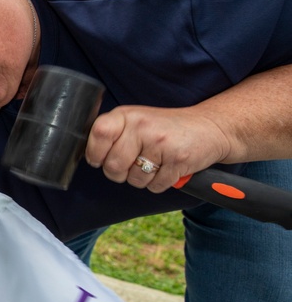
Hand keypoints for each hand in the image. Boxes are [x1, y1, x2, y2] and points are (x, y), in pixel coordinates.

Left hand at [85, 104, 230, 192]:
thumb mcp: (137, 121)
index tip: (99, 159)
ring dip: (143, 179)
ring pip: (134, 180)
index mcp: (127, 115)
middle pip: (113, 166)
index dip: (95, 153)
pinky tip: (168, 167)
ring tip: (155, 162)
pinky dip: (161, 183)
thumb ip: (114, 134)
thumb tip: (89, 156)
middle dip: (120, 173)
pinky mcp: (178, 160)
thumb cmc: (167, 129)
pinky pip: (155, 186)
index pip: (99, 133)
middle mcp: (142, 127)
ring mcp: (160, 143)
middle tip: (134, 164)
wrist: (210, 127)